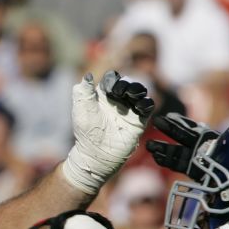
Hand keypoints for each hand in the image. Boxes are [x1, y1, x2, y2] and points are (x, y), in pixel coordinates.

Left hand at [62, 71, 154, 194]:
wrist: (96, 154)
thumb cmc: (86, 132)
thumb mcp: (81, 109)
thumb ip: (83, 91)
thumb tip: (87, 75)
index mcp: (103, 95)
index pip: (112, 78)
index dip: (113, 79)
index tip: (109, 88)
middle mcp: (117, 101)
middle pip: (128, 83)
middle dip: (126, 84)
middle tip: (119, 92)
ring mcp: (129, 110)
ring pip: (140, 92)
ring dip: (137, 90)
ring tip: (131, 96)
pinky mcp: (138, 121)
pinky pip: (148, 107)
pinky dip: (147, 103)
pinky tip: (140, 105)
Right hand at [145, 112, 219, 178]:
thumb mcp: (226, 140)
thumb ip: (219, 136)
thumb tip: (207, 126)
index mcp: (208, 137)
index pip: (191, 126)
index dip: (180, 122)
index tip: (170, 116)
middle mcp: (200, 145)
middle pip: (181, 135)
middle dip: (168, 129)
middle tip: (156, 121)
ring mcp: (194, 157)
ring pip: (176, 151)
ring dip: (162, 148)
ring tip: (149, 145)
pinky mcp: (193, 170)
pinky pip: (177, 164)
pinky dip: (166, 160)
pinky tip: (156, 156)